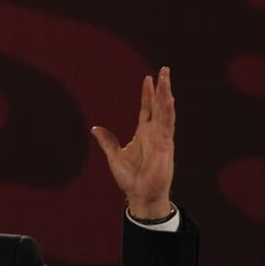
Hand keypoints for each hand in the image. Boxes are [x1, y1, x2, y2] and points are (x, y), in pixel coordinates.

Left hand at [91, 67, 175, 218]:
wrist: (140, 195)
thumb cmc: (131, 178)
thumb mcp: (114, 155)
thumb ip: (107, 140)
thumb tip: (95, 128)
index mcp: (144, 133)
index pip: (147, 109)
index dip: (147, 94)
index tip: (148, 79)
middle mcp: (155, 133)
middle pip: (159, 105)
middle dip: (161, 88)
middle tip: (164, 70)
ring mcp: (162, 138)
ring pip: (166, 111)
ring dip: (166, 95)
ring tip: (166, 79)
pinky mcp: (165, 146)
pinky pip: (168, 126)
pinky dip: (168, 112)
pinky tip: (169, 100)